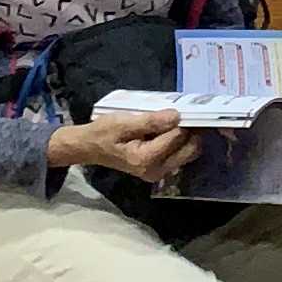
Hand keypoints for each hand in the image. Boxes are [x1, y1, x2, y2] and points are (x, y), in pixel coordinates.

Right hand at [49, 105, 202, 182]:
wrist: (90, 148)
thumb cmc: (103, 134)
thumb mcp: (122, 123)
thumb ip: (150, 121)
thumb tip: (176, 116)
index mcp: (146, 160)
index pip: (177, 137)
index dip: (181, 121)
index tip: (179, 109)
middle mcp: (157, 171)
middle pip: (191, 149)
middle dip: (190, 130)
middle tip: (181, 114)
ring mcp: (160, 173)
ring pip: (190, 152)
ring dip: (187, 136)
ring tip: (174, 121)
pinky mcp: (161, 169)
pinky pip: (181, 154)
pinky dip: (181, 142)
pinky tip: (170, 130)